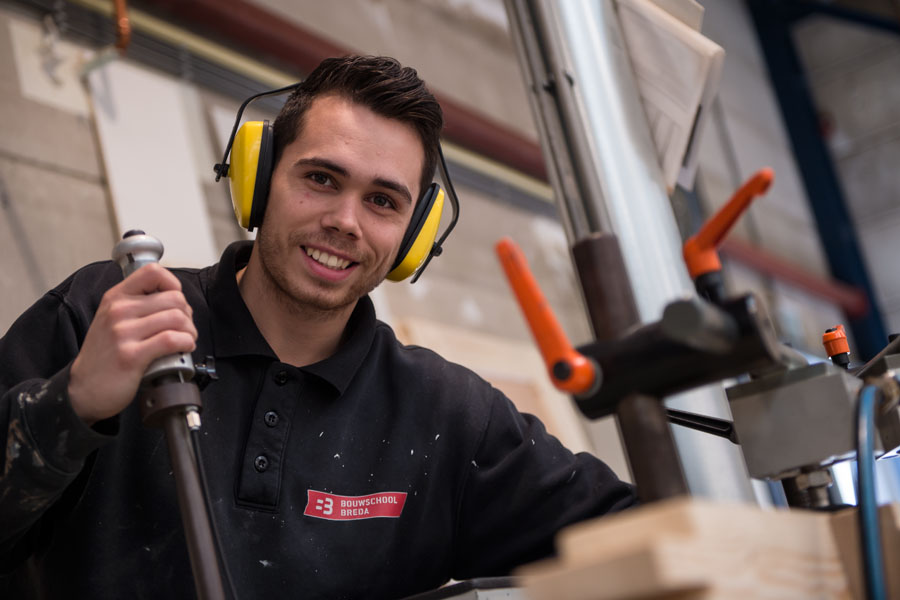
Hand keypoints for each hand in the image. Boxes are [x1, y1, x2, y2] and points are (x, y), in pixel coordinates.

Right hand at [68, 263, 197, 424]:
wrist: (84, 388)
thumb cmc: (105, 354)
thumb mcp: (113, 318)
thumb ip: (138, 304)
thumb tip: (176, 299)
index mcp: (116, 297)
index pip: (152, 272)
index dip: (173, 284)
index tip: (176, 302)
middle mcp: (119, 310)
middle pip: (174, 298)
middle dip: (188, 314)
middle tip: (184, 328)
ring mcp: (123, 332)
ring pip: (176, 318)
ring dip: (190, 331)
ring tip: (186, 339)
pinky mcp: (131, 355)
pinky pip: (171, 340)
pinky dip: (186, 343)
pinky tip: (184, 348)